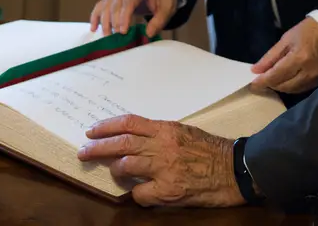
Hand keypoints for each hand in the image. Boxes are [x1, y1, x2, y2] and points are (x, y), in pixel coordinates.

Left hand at [77, 115, 244, 207]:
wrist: (234, 169)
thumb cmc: (212, 150)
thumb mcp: (185, 132)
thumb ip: (160, 135)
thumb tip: (135, 139)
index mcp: (166, 129)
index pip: (129, 123)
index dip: (106, 126)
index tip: (91, 131)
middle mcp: (162, 146)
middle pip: (121, 143)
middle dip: (98, 147)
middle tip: (83, 151)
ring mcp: (164, 169)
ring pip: (126, 166)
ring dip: (114, 170)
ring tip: (111, 171)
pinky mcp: (169, 190)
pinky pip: (140, 193)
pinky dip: (136, 193)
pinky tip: (139, 193)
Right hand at [90, 0, 178, 37]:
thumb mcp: (167, 8)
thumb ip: (159, 21)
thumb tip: (148, 34)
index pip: (129, 0)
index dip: (124, 15)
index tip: (123, 30)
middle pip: (115, 3)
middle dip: (115, 21)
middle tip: (117, 37)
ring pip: (106, 5)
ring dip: (105, 22)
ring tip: (109, 36)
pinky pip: (102, 5)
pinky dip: (96, 16)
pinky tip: (94, 28)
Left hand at [251, 17, 317, 93]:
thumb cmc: (308, 31)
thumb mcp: (286, 39)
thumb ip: (270, 57)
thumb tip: (256, 70)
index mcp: (298, 58)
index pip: (276, 76)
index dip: (262, 81)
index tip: (252, 84)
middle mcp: (307, 72)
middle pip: (283, 86)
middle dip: (271, 84)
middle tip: (262, 79)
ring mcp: (315, 79)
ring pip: (292, 90)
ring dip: (280, 87)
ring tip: (273, 79)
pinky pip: (301, 89)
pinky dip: (291, 87)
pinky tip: (286, 80)